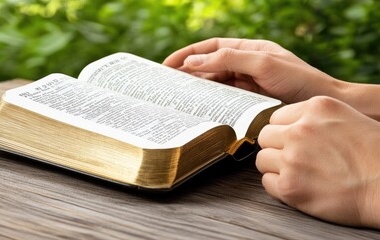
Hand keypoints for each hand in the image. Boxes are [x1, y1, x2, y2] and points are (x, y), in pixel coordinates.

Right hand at [163, 38, 345, 103]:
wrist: (320, 105)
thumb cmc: (300, 80)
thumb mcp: (263, 64)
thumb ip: (229, 59)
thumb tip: (194, 61)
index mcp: (249, 49)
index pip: (212, 48)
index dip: (188, 54)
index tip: (168, 64)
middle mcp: (246, 65)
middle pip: (210, 65)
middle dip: (188, 72)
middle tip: (166, 84)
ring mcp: (248, 84)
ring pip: (216, 83)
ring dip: (197, 88)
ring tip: (176, 96)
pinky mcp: (250, 102)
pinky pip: (225, 99)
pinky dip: (210, 101)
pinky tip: (198, 106)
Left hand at [256, 96, 379, 227]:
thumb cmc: (375, 154)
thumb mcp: (346, 117)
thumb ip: (314, 117)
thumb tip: (287, 125)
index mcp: (315, 108)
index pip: (277, 117)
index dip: (284, 131)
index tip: (293, 141)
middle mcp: (300, 131)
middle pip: (265, 136)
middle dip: (276, 147)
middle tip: (294, 158)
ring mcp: (292, 159)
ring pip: (262, 159)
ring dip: (275, 166)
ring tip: (298, 173)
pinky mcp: (290, 187)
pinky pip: (267, 182)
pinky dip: (279, 185)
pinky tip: (299, 186)